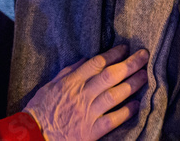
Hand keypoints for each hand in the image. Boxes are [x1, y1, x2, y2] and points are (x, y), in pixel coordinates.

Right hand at [23, 45, 148, 140]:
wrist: (33, 136)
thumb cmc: (40, 110)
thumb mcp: (50, 85)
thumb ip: (68, 72)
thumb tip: (85, 59)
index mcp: (71, 82)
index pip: (96, 63)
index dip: (113, 54)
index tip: (125, 48)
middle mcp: (82, 95)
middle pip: (110, 76)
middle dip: (129, 64)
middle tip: (144, 55)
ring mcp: (87, 114)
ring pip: (115, 95)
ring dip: (132, 84)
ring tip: (145, 75)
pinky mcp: (91, 132)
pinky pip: (113, 120)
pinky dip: (126, 112)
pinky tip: (137, 105)